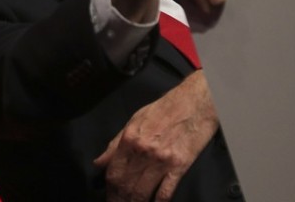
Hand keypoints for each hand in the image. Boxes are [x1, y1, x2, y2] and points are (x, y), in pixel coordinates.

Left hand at [94, 70, 218, 201]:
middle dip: (120, 200)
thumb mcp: (135, 120)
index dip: (109, 189)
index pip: (113, 172)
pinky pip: (165, 192)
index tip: (110, 197)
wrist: (195, 102)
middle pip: (126, 186)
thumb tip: (99, 163)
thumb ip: (115, 144)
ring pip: (142, 193)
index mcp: (130, 138)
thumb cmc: (165, 109)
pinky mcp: (179, 166)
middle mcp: (144, 151)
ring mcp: (162, 160)